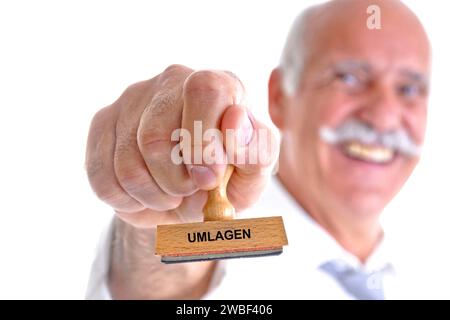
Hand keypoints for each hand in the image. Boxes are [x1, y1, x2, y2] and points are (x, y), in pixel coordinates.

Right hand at [85, 65, 277, 227]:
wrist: (186, 197)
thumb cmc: (226, 181)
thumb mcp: (253, 174)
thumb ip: (257, 150)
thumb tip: (236, 120)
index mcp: (219, 84)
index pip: (205, 91)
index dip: (204, 142)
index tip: (209, 178)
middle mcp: (172, 81)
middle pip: (155, 136)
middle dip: (176, 181)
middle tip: (192, 189)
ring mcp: (132, 99)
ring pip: (128, 164)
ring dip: (155, 196)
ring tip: (172, 194)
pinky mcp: (102, 123)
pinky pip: (103, 179)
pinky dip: (130, 201)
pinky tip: (147, 193)